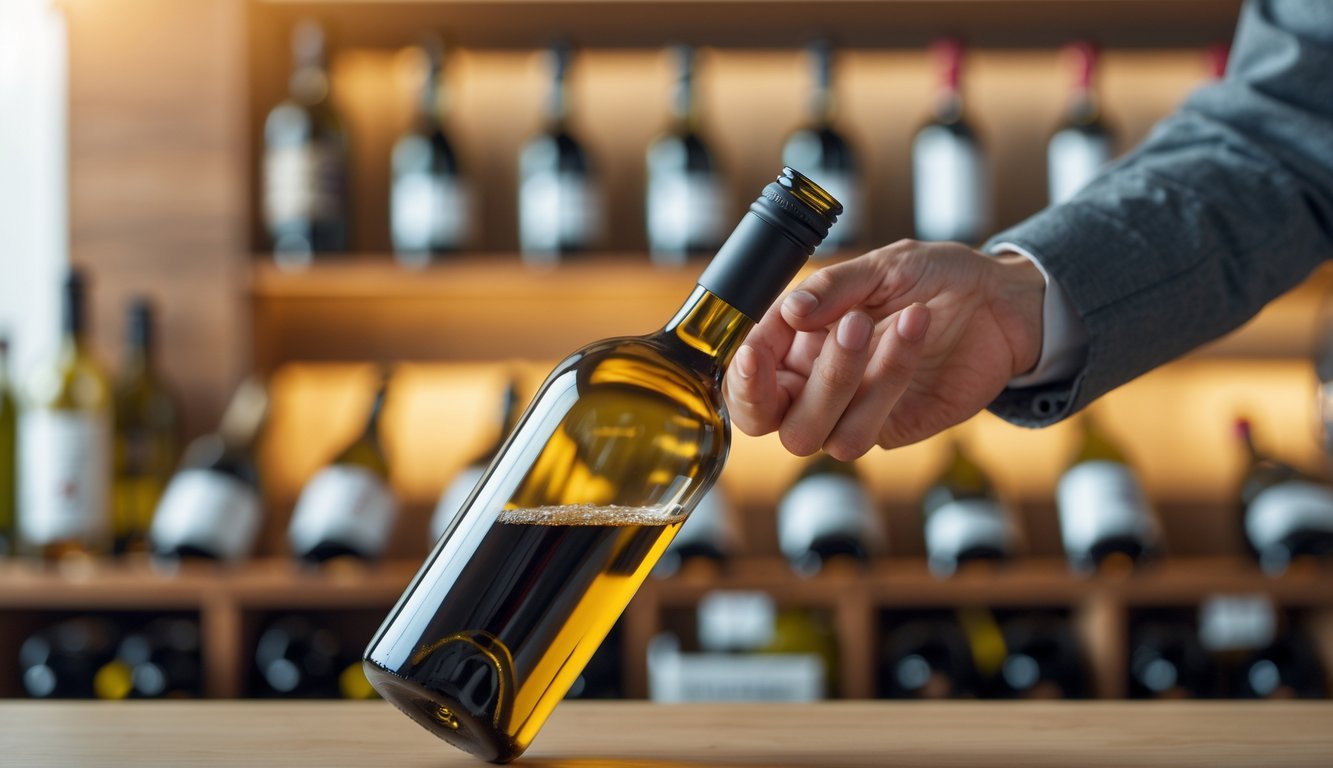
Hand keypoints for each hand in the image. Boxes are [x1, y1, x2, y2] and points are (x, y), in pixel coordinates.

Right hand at [724, 239, 1045, 458]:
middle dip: (791, 384)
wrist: (1001, 303)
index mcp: (793, 344)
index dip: (742, 374)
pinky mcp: (889, 429)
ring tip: (879, 319)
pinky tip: (912, 328)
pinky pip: (869, 427)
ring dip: (844, 377)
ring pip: (817, 433)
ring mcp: (850, 412)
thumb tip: (788, 313)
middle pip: (770, 422)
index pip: (746, 379)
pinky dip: (887, 376)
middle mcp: (811, 384)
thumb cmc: (934, 278)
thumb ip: (831, 289)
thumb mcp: (881, 266)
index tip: (756, 350)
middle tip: (843, 327)